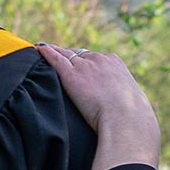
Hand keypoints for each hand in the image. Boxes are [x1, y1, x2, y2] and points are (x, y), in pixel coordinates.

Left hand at [36, 43, 161, 169]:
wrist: (126, 119)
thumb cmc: (132, 118)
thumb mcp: (131, 103)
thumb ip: (122, 101)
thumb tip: (126, 113)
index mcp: (116, 64)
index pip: (96, 58)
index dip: (86, 62)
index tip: (79, 66)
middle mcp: (100, 60)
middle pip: (79, 54)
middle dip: (70, 57)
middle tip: (58, 59)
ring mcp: (84, 66)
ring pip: (65, 55)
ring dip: (55, 54)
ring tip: (43, 51)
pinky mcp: (71, 75)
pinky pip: (55, 59)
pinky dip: (46, 53)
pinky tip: (37, 49)